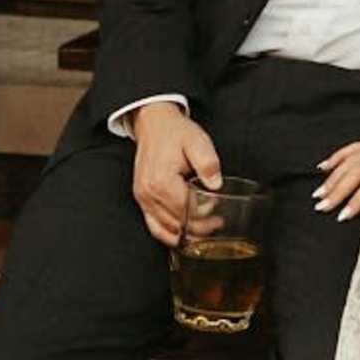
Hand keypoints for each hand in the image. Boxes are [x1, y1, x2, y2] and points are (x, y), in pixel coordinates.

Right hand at [131, 103, 226, 247]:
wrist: (154, 123)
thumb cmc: (175, 132)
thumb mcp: (197, 142)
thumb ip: (208, 164)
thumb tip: (216, 185)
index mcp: (162, 181)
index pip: (186, 211)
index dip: (204, 216)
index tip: (218, 214)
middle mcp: (149, 193)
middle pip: (176, 223)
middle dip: (198, 228)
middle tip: (216, 225)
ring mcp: (142, 197)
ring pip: (164, 228)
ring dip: (184, 233)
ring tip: (203, 231)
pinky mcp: (141, 197)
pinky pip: (152, 224)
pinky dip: (166, 233)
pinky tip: (180, 236)